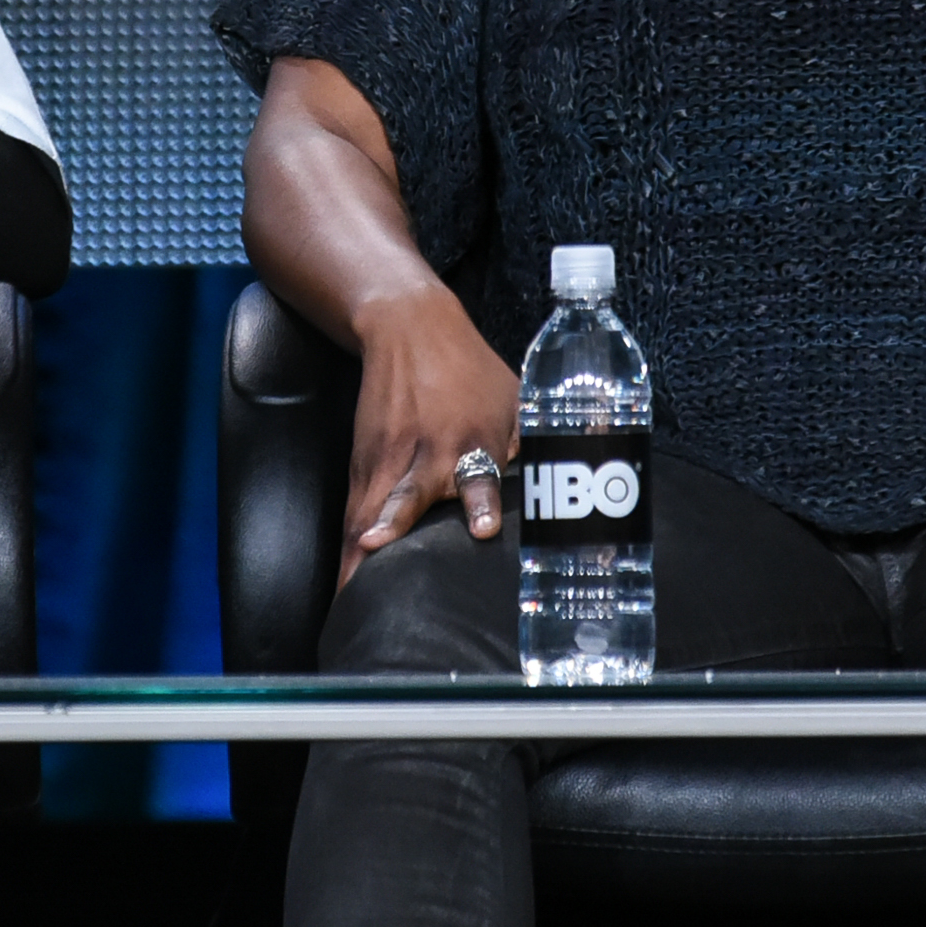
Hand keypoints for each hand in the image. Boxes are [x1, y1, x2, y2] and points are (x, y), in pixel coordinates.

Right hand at [338, 287, 522, 585]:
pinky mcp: (363, 466)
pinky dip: (349, 554)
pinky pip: (354, 516)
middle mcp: (426, 453)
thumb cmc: (470, 371)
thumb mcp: (515, 400)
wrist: (408, 327)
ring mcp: (387, 461)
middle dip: (394, 539)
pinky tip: (342, 588)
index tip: (483, 530)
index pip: (478, 474)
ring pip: (370, 514)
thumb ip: (538, 447)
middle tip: (385, 587)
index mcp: (471, 438)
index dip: (481, 503)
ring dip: (360, 559)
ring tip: (350, 599)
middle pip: (406, 502)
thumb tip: (583, 491)